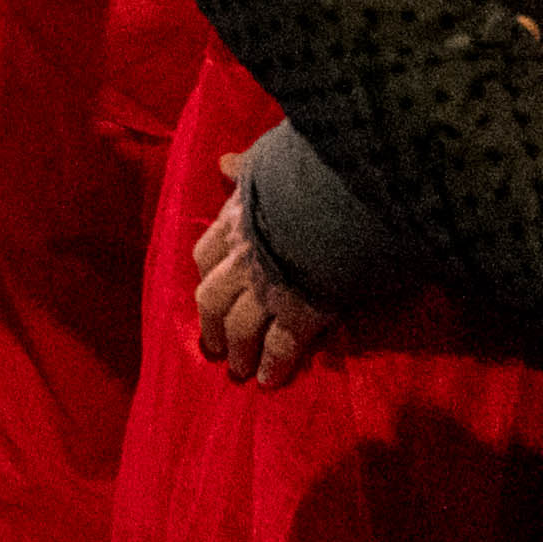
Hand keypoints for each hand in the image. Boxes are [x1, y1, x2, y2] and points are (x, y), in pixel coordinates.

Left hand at [193, 158, 334, 386]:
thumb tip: (222, 162)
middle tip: (213, 345)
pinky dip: (273, 365)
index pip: (206, 254)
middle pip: (212, 299)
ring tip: (239, 369)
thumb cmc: (306, 175)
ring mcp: (267, 289)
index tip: (208, 290)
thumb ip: (246, 167)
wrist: (336, 201)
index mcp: (236, 222)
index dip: (206, 276)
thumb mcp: (267, 161)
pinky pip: (279, 346)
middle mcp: (243, 258)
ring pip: (240, 327)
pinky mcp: (298, 313)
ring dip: (238, 351)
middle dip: (211, 324)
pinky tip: (270, 381)